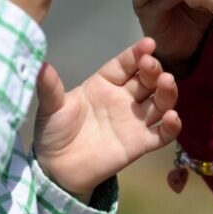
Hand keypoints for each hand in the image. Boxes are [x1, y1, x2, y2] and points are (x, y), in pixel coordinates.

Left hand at [33, 37, 181, 202]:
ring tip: (167, 82)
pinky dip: (172, 126)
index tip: (148, 44)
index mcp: (104, 83)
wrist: (56, 169)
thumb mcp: (50, 108)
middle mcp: (124, 98)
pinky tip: (173, 117)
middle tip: (152, 65)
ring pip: (159, 102)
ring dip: (167, 92)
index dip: (137, 53)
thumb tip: (39, 65)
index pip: (125, 64)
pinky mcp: (140, 144)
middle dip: (153, 69)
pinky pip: (161, 134)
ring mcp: (134, 121)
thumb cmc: (54, 132)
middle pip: (147, 79)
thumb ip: (49, 88)